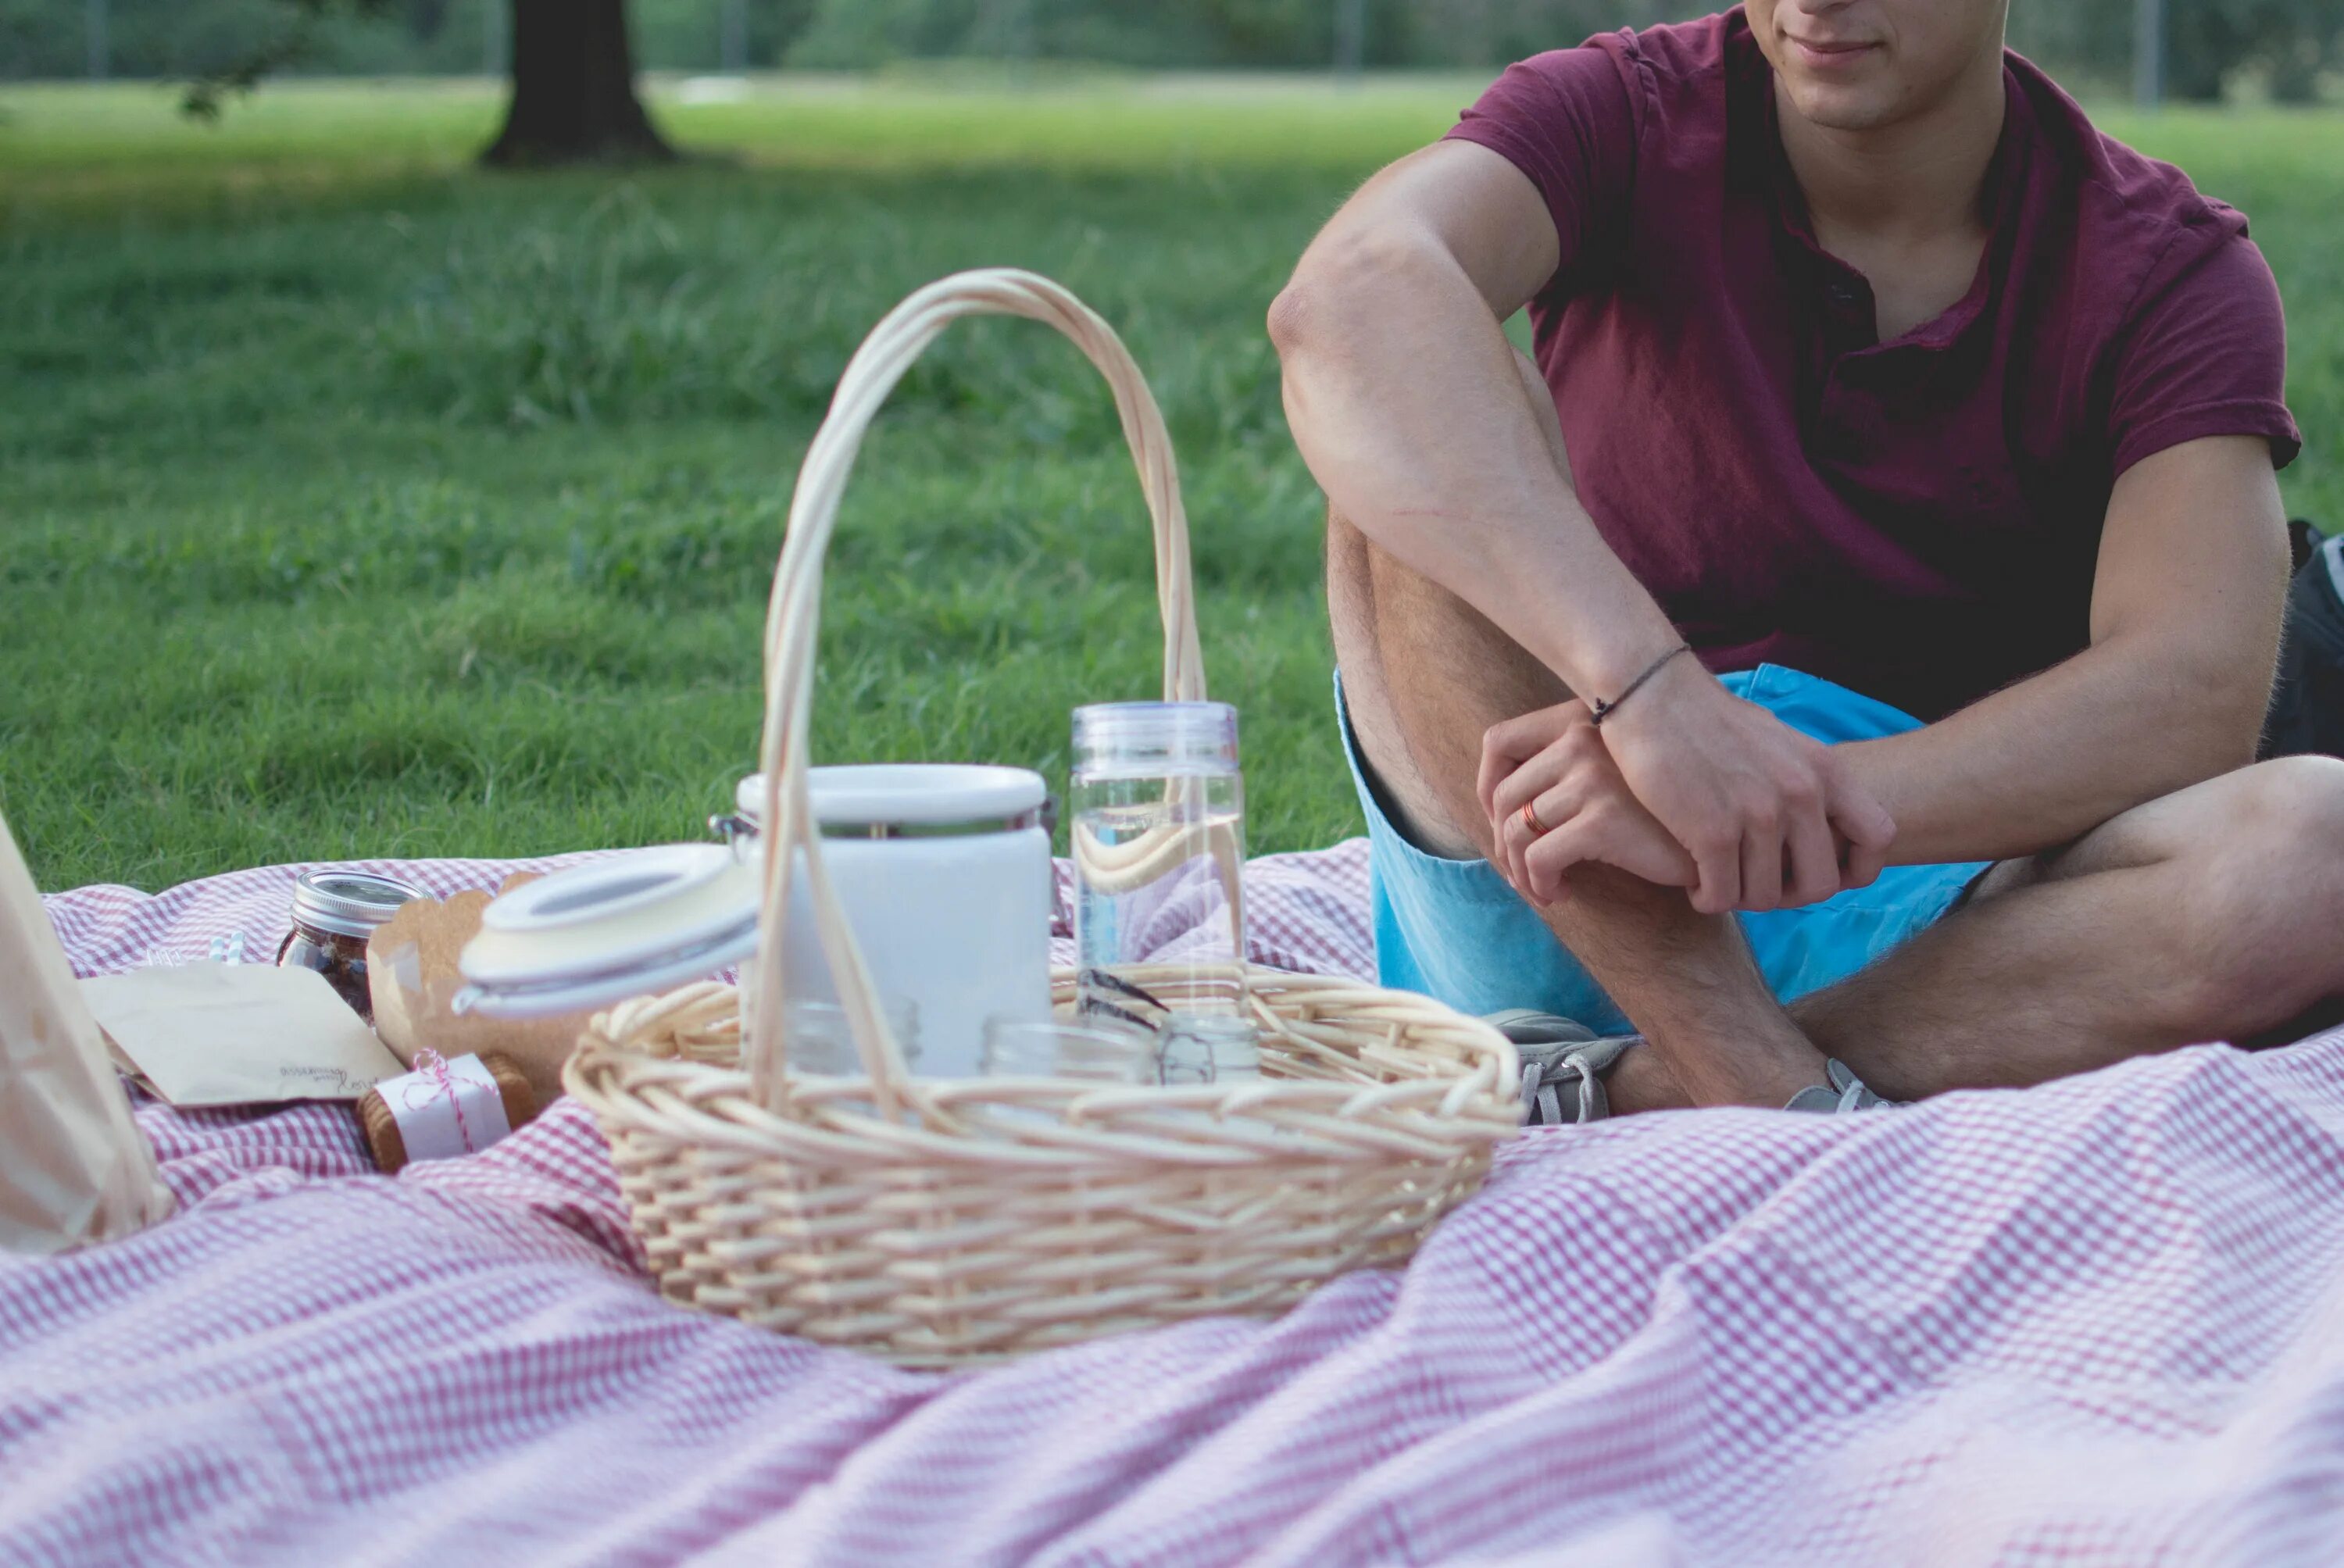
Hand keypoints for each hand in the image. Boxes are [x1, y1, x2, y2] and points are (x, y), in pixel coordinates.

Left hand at [1478, 701, 1696, 903]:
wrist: (1723, 832)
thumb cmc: (1664, 810)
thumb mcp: (1612, 772)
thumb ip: (1566, 770)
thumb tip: (1500, 811)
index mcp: (1579, 720)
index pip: (1498, 741)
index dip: (1486, 789)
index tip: (1504, 825)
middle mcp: (1582, 739)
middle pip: (1505, 797)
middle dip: (1505, 844)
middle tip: (1525, 874)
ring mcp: (1592, 777)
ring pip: (1517, 832)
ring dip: (1523, 873)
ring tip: (1543, 889)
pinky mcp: (1603, 819)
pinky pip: (1540, 859)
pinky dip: (1541, 884)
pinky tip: (1562, 893)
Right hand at [1595, 656, 1894, 913]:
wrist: (1653, 695)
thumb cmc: (1709, 719)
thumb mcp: (1779, 743)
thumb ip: (1805, 782)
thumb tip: (1819, 824)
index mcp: (1825, 770)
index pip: (1878, 836)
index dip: (1856, 870)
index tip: (1823, 873)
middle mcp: (1801, 793)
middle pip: (1820, 885)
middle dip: (1787, 896)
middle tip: (1757, 885)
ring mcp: (1758, 813)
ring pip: (1765, 896)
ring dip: (1740, 898)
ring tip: (1719, 882)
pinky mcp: (1712, 831)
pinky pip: (1721, 895)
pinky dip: (1707, 899)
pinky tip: (1694, 885)